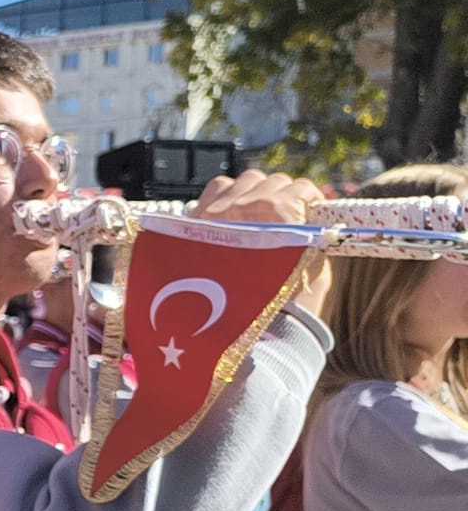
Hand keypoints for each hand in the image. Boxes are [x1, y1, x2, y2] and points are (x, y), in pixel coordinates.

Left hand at [191, 169, 332, 321]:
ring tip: (258, 215)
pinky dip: (228, 196)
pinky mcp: (196, 219)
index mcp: (280, 213)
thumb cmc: (278, 305)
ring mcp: (217, 210)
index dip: (308, 201)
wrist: (226, 329)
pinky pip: (217, 188)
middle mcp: (246, 205)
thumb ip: (313, 239)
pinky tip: (232, 214)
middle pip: (274, 183)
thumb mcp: (310, 269)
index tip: (308, 211)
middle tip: (284, 217)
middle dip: (283, 196)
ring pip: (246, 181)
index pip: (302, 189)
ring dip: (256, 193)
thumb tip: (315, 223)